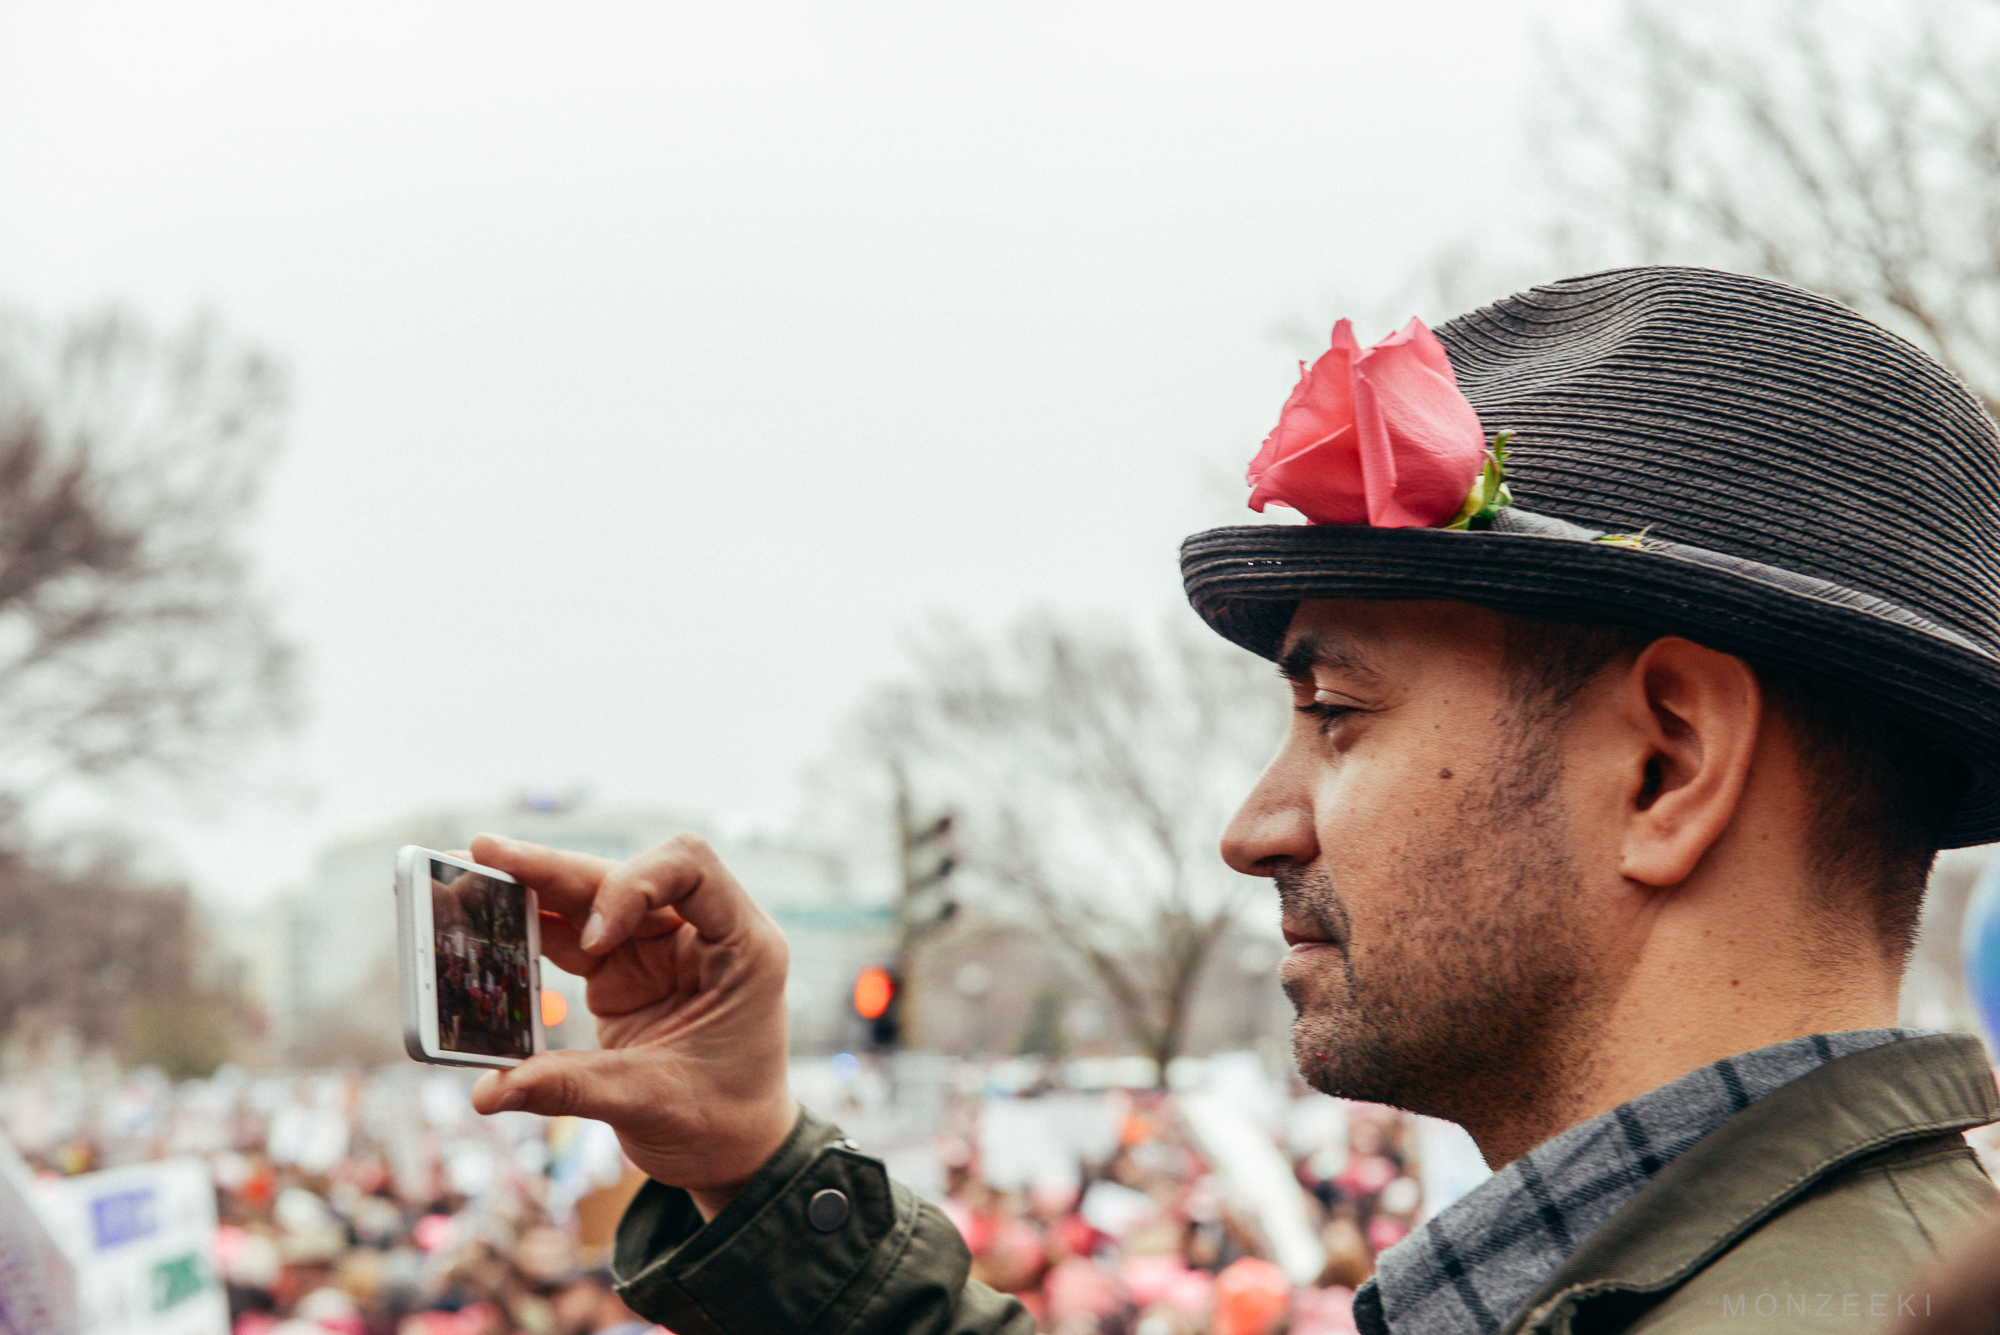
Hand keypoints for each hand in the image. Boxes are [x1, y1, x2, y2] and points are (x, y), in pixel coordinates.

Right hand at [465, 832, 796, 1218]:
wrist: (733, 1152)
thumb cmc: (722, 1121)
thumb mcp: (653, 1103)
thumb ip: (571, 1087)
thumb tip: (489, 1092)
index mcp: (739, 945)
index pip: (690, 868)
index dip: (635, 885)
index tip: (597, 942)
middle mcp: (698, 933)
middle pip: (622, 877)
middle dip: (552, 869)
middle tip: (482, 854)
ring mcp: (657, 949)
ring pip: (589, 899)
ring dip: (530, 890)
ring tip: (466, 874)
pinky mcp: (623, 971)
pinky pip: (571, 937)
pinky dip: (528, 933)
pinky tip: (484, 926)